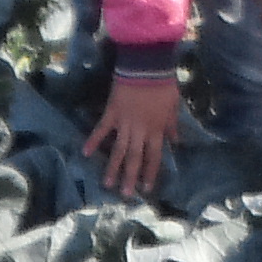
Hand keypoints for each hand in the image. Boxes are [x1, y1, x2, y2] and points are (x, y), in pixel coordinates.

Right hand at [84, 71, 181, 197]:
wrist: (146, 66)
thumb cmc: (162, 84)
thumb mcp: (173, 105)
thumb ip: (172, 124)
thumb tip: (175, 142)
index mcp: (156, 130)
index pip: (154, 156)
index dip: (150, 173)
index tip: (147, 188)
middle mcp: (140, 131)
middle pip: (135, 158)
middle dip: (130, 177)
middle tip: (125, 195)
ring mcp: (124, 123)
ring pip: (118, 149)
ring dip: (113, 167)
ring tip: (107, 184)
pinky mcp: (111, 113)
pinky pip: (101, 129)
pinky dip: (93, 140)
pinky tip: (85, 152)